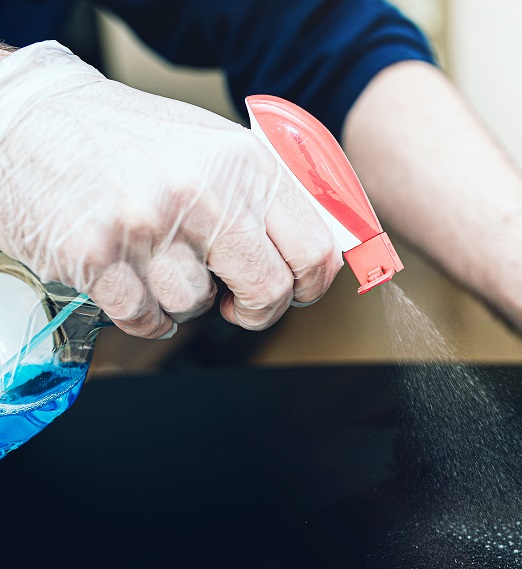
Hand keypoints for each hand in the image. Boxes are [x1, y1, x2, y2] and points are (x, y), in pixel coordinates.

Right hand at [0, 41, 342, 337]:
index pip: (314, 249)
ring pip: (197, 307)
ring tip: (157, 261)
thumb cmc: (127, 139)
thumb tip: (318, 253)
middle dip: (254, 309)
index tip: (293, 290)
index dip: (309, 285)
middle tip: (234, 301)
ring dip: (180, 300)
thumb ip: (264, 196)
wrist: (29, 120)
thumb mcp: (213, 147)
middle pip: (268, 290)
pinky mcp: (97, 256)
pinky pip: (145, 319)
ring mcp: (149, 225)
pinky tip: (127, 278)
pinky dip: (140, 313)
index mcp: (245, 163)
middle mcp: (204, 192)